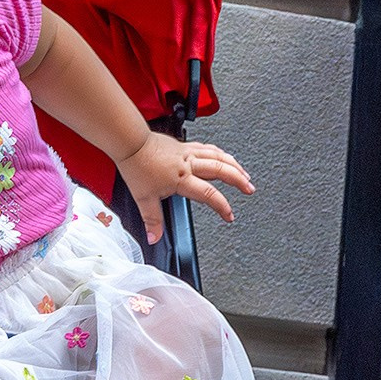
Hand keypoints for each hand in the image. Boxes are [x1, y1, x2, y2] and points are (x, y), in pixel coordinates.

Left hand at [114, 131, 253, 243]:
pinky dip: (220, 154)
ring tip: (245, 174)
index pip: (208, 194)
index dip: (222, 206)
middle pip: (221, 170)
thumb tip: (155, 238)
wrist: (131, 142)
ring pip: (218, 156)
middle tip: (249, 189)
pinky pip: (208, 148)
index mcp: (182, 178)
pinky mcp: (184, 146)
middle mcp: (189, 164)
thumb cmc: (137, 165)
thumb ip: (152, 220)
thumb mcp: (143, 198)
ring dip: (234, 165)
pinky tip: (225, 157)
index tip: (229, 215)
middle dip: (238, 181)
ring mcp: (188, 153)